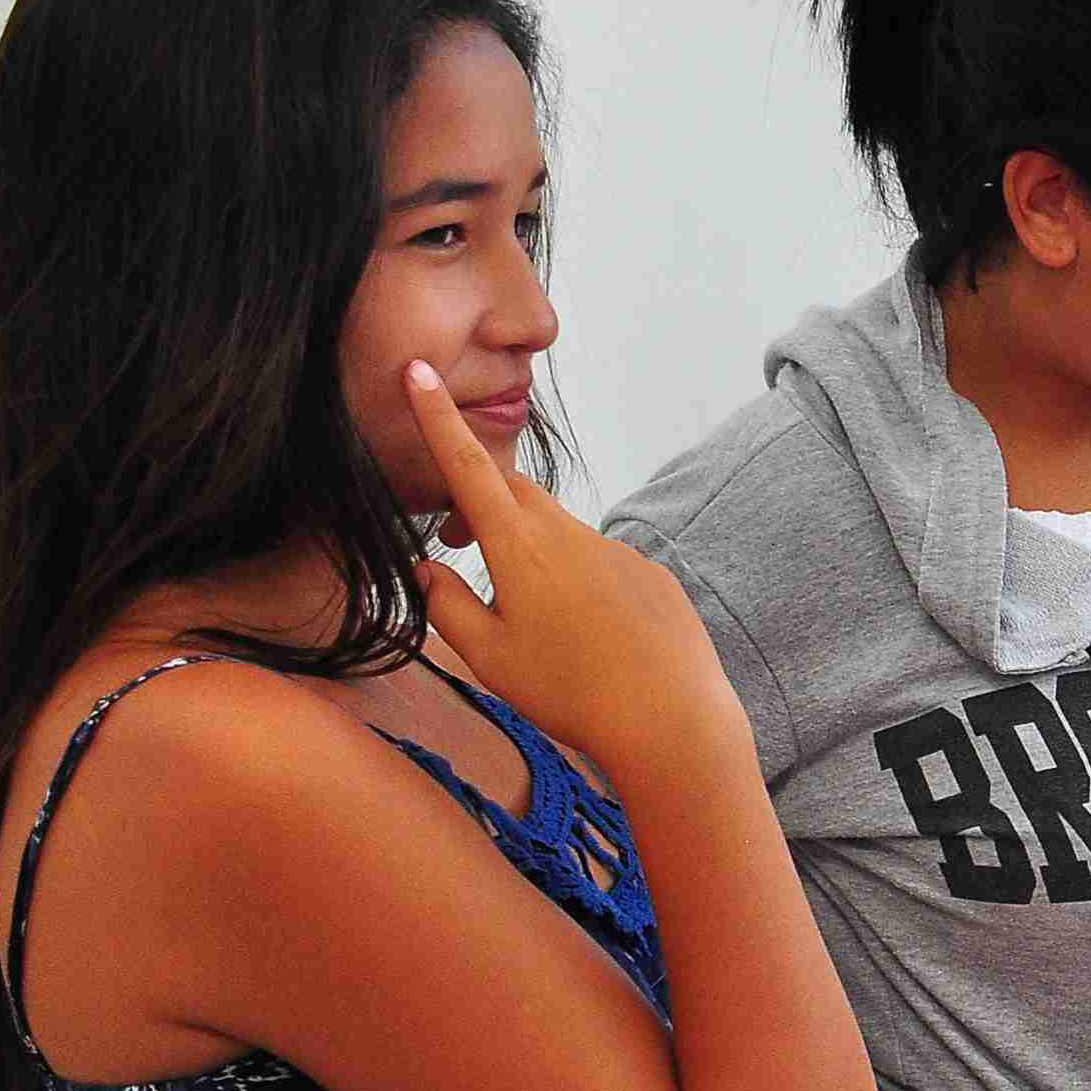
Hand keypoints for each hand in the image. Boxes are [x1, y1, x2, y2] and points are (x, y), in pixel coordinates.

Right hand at [396, 362, 741, 775]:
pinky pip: (601, 563)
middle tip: (455, 541)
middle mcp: (570, 534)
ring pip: (559, 532)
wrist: (671, 718)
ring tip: (529, 614)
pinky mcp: (651, 573)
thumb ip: (448, 605)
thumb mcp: (488, 656)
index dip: (438, 418)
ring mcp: (617, 550)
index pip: (467, 467)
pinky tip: (588, 637)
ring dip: (530, 551)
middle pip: (514, 493)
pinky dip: (578, 582)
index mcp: (519, 546)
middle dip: (478, 503)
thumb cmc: (567, 691)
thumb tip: (430, 569)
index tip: (419, 372)